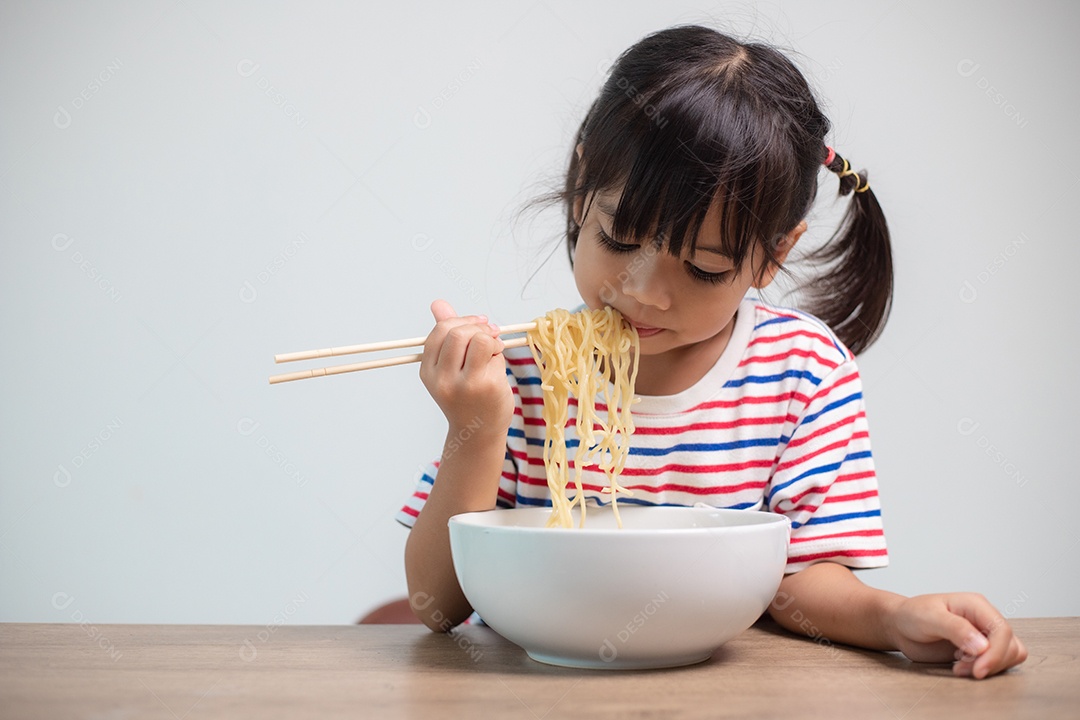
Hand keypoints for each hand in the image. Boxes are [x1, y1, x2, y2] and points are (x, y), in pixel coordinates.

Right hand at [419, 299, 514, 432]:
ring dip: (491, 338)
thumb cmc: (465, 395)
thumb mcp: (449, 365)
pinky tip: (497, 366)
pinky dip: (499, 353)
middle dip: (478, 327)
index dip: (461, 321)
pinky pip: (496, 354)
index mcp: (428, 371)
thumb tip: (438, 303)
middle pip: (459, 333)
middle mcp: (443, 379)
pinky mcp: (488, 386)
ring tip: (494, 350)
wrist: (478, 432)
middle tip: (490, 332)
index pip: (440, 332)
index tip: (478, 323)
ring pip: (480, 340)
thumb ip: (445, 333)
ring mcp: (466, 384)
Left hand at [886, 593, 1026, 678]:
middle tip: (959, 668)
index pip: (1002, 630)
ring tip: (959, 667)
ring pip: (1010, 654)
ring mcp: (984, 634)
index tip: (978, 670)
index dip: (995, 653)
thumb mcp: (929, 618)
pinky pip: (998, 662)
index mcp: (975, 605)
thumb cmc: (911, 615)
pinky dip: (985, 668)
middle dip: (990, 662)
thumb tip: (982, 646)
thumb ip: (955, 629)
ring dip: (988, 667)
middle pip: (1010, 645)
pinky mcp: (980, 649)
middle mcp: (984, 618)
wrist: (900, 626)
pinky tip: (961, 666)